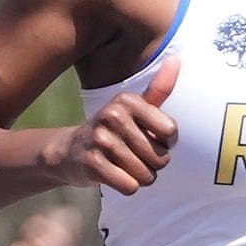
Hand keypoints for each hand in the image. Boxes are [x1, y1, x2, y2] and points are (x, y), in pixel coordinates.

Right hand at [50, 59, 179, 195]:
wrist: (69, 151)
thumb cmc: (112, 130)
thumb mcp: (133, 108)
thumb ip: (158, 89)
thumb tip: (176, 59)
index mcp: (127, 101)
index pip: (170, 131)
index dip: (166, 143)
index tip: (150, 138)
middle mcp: (113, 116)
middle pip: (160, 157)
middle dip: (152, 164)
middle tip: (133, 155)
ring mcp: (101, 140)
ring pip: (146, 174)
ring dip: (140, 176)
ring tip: (124, 165)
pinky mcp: (93, 164)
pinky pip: (130, 186)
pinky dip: (127, 186)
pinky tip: (114, 175)